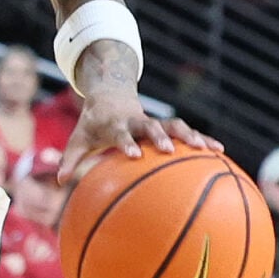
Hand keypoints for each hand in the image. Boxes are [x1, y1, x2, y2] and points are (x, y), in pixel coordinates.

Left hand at [59, 93, 215, 180]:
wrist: (109, 96)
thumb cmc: (92, 125)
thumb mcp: (78, 140)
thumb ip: (69, 159)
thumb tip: (59, 181)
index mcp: (115, 125)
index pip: (120, 134)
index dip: (127, 143)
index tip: (133, 155)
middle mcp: (136, 121)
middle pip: (151, 126)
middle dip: (161, 136)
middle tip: (170, 150)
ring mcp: (153, 122)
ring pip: (174, 125)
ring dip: (190, 135)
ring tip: (208, 148)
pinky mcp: (165, 125)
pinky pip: (186, 131)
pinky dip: (202, 138)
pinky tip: (219, 150)